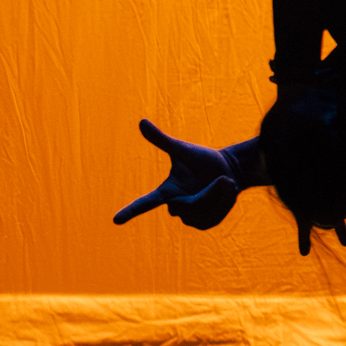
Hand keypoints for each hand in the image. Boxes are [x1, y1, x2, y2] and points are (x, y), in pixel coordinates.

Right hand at [114, 119, 241, 230]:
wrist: (230, 170)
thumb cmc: (203, 159)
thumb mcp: (182, 149)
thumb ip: (161, 139)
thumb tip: (141, 121)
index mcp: (167, 191)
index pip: (146, 203)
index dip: (131, 211)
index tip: (115, 220)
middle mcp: (175, 207)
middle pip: (190, 206)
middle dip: (209, 192)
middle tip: (219, 180)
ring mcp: (190, 218)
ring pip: (203, 212)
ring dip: (220, 196)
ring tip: (223, 185)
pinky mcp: (205, 223)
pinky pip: (213, 219)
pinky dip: (225, 205)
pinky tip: (226, 197)